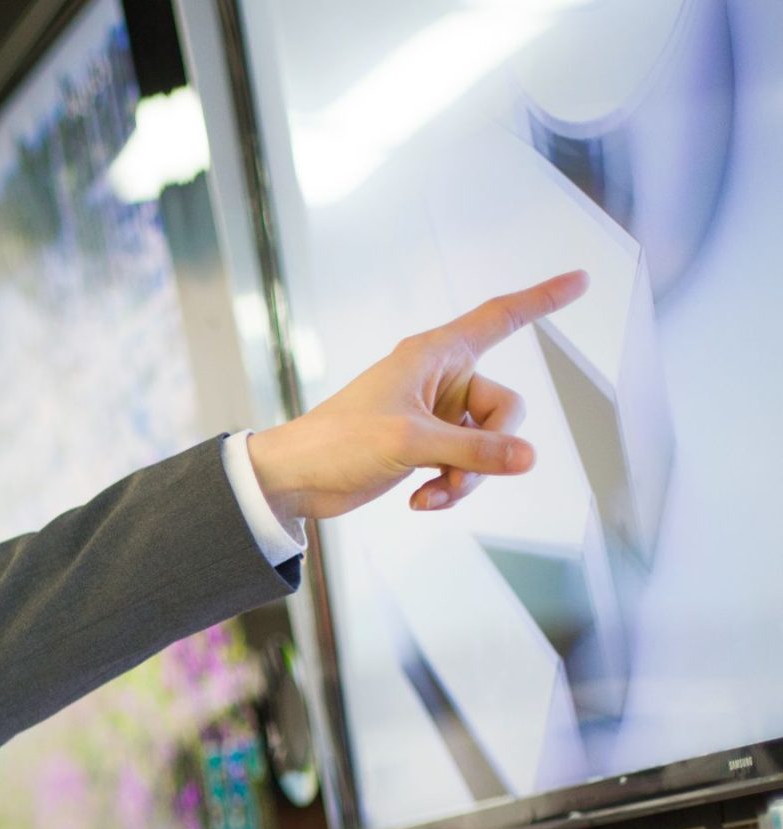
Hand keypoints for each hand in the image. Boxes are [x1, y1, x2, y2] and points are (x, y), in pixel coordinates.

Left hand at [245, 270, 588, 527]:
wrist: (294, 479)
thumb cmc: (338, 443)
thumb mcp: (410, 442)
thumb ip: (474, 450)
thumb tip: (528, 459)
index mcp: (434, 355)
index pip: (499, 318)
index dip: (542, 299)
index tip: (581, 280)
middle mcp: (439, 378)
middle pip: (505, 407)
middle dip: (490, 448)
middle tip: (453, 472)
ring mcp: (434, 414)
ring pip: (487, 444)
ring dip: (466, 476)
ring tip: (431, 493)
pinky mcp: (425, 445)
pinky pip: (465, 465)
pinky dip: (449, 486)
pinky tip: (419, 502)